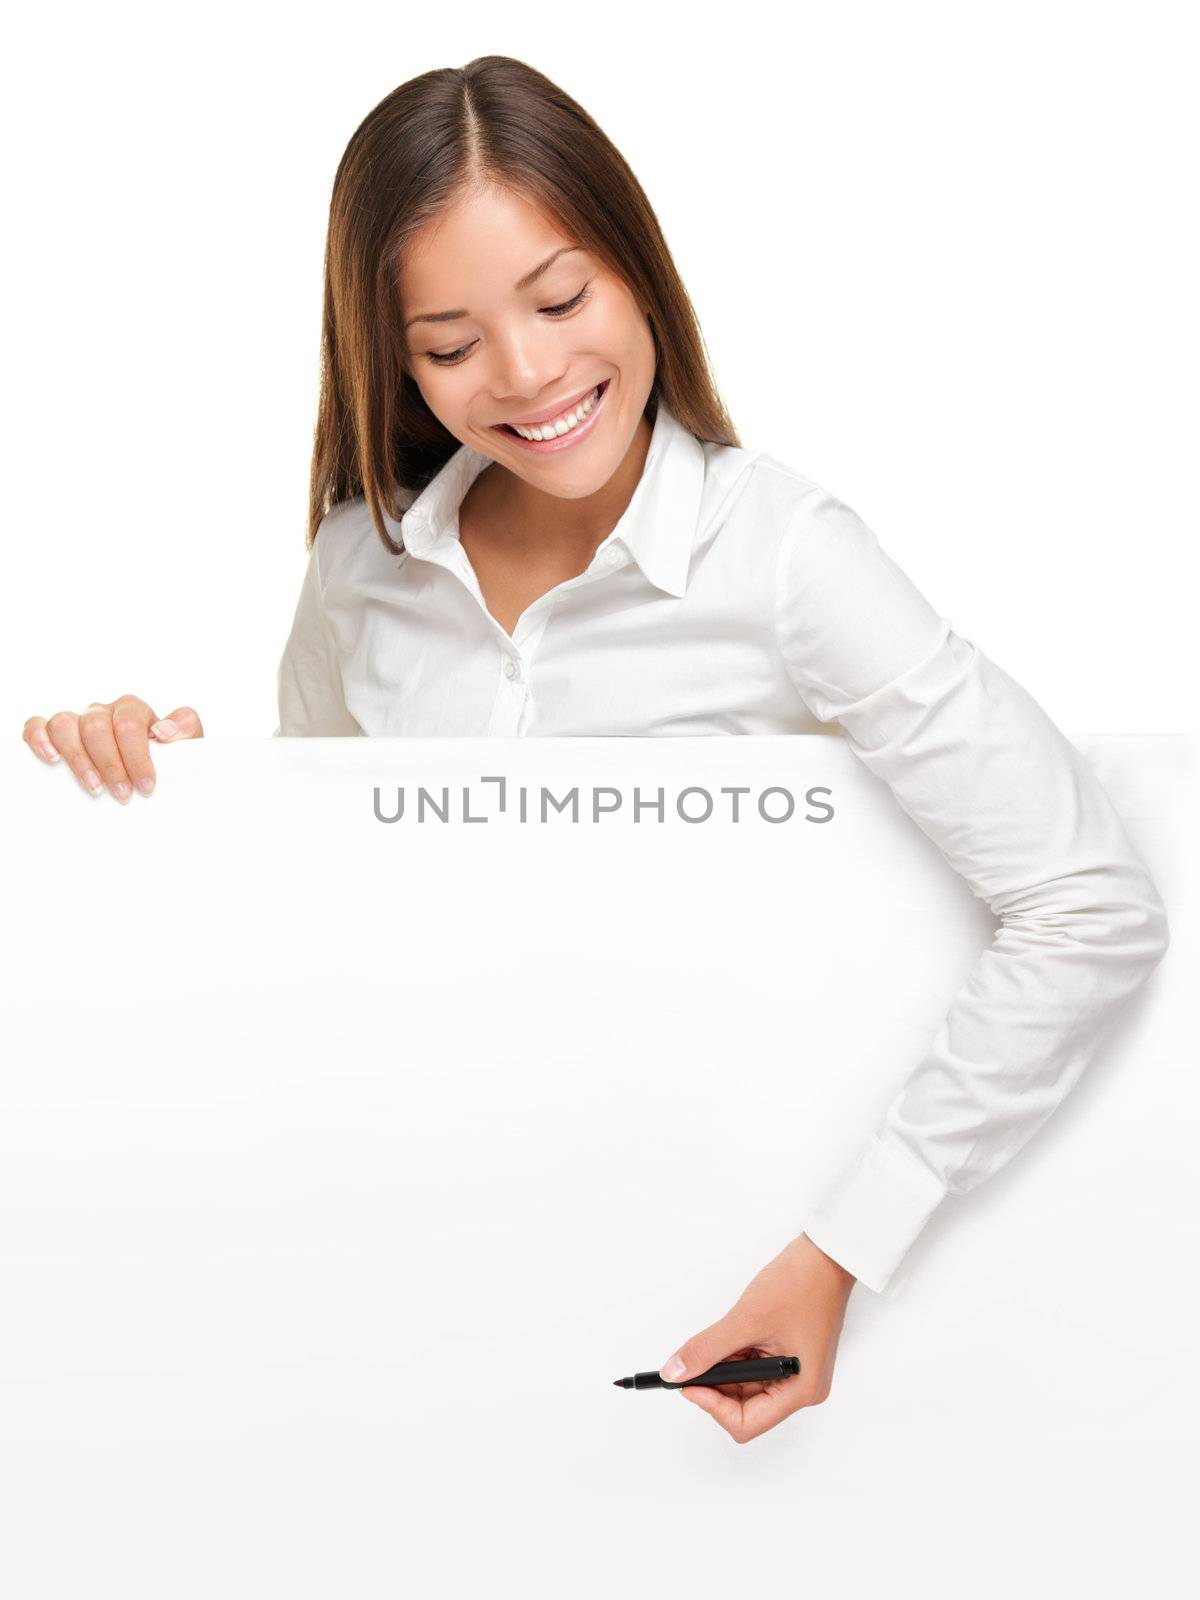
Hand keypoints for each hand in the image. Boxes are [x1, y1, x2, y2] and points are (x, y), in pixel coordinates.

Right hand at [23, 696, 203, 801]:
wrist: (148, 777)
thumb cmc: (164, 762)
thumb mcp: (184, 748)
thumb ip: (186, 730)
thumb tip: (164, 730)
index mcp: (133, 711)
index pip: (130, 722)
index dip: (137, 755)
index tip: (147, 786)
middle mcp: (103, 713)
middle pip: (97, 726)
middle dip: (111, 764)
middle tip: (123, 795)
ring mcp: (77, 721)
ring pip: (66, 724)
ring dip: (78, 758)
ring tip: (94, 789)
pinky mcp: (54, 734)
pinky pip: (38, 725)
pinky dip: (39, 738)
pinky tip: (51, 758)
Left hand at [659, 1232, 855, 1443]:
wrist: (825, 1255)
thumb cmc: (801, 1284)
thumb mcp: (746, 1319)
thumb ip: (707, 1349)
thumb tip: (675, 1373)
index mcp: (800, 1390)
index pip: (747, 1423)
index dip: (713, 1406)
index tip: (689, 1382)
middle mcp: (801, 1388)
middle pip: (745, 1408)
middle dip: (716, 1386)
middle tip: (695, 1359)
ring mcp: (795, 1372)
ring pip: (746, 1387)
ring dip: (724, 1368)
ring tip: (718, 1339)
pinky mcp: (789, 1356)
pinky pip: (753, 1368)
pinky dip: (735, 1356)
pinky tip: (731, 1334)